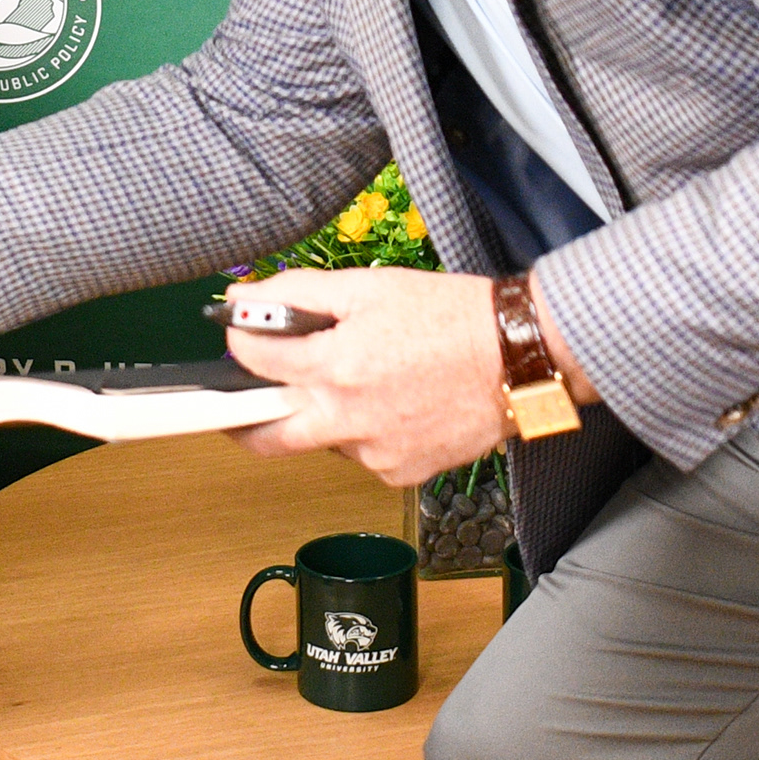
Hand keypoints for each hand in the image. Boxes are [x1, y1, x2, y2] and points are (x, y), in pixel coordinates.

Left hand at [226, 267, 519, 485]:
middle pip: (265, 435)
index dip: (240, 342)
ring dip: (322, 416)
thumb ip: (297, 292)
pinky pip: (362, 455)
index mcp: (334, 367)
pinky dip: (365, 432)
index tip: (242, 336)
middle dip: (243, 419)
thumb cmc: (452, 317)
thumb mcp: (369, 287)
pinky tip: (394, 403)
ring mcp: (374, 453)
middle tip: (242, 401)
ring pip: (322, 442)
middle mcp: (347, 419)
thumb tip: (242, 299)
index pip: (253, 362)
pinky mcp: (399, 472)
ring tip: (361, 380)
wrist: (518, 356)